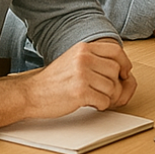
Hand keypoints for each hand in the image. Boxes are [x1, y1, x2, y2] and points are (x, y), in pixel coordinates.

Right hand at [19, 40, 136, 117]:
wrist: (30, 94)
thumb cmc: (53, 80)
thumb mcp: (73, 59)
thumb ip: (95, 59)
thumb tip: (122, 67)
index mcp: (83, 48)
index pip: (116, 50)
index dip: (124, 63)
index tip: (124, 73)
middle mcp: (83, 58)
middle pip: (115, 70)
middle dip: (113, 83)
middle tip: (103, 91)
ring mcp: (81, 75)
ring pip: (112, 87)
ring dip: (106, 96)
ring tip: (94, 97)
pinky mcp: (80, 92)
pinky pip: (104, 100)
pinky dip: (101, 105)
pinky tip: (91, 103)